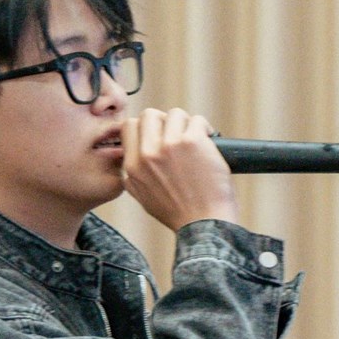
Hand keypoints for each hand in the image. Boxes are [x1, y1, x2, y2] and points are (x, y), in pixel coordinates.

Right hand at [122, 108, 237, 234]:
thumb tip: (132, 157)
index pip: (129, 127)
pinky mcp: (192, 141)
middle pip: (149, 115)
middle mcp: (147, 154)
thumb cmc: (179, 214)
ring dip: (187, 124)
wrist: (204, 225)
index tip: (159, 134)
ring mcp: (169, 145)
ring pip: (175, 114)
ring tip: (196, 140)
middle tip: (178, 135)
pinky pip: (196, 120)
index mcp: (133, 167)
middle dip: (165, 122)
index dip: (145, 127)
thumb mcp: (143, 198)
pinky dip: (204, 128)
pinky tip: (209, 143)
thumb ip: (133, 176)